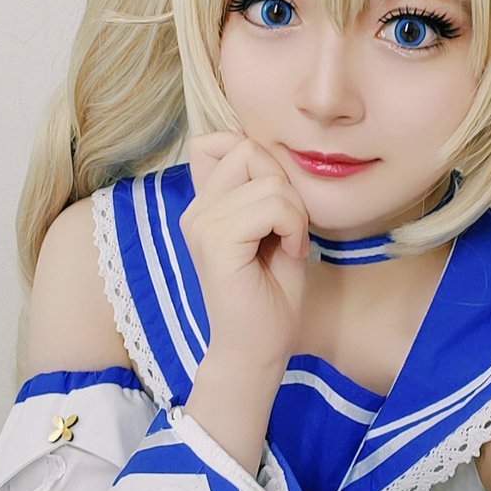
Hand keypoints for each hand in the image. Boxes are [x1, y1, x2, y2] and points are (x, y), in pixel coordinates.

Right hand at [179, 132, 309, 367]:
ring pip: (269, 181)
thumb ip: (263, 186)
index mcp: (205, 203)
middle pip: (250, 150)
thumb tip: (265, 146)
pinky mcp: (215, 243)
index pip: (225, 141)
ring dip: (295, 213)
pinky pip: (271, 206)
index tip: (276, 206)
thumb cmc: (271, 293)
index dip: (262, 159)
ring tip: (287, 246)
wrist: (258, 349)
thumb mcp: (274, 225)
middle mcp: (196, 209)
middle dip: (285, 186)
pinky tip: (289, 253)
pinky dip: (293, 227)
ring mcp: (201, 224)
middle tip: (289, 229)